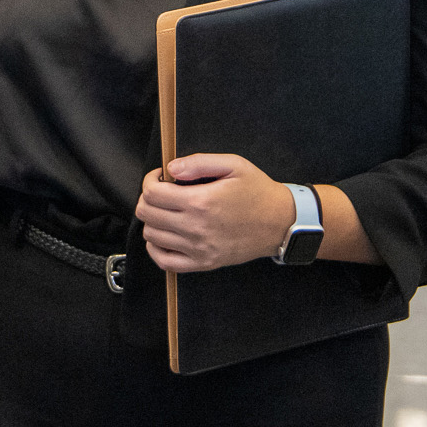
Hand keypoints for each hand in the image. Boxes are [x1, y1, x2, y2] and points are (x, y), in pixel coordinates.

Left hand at [135, 154, 296, 274]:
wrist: (280, 222)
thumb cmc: (258, 192)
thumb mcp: (233, 165)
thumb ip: (198, 162)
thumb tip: (171, 168)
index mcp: (201, 202)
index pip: (152, 193)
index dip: (150, 180)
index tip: (160, 177)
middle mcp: (196, 228)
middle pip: (146, 214)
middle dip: (148, 198)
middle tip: (163, 192)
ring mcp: (198, 249)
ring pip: (151, 235)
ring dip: (153, 220)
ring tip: (168, 210)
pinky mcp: (203, 263)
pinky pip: (164, 261)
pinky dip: (156, 247)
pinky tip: (165, 234)